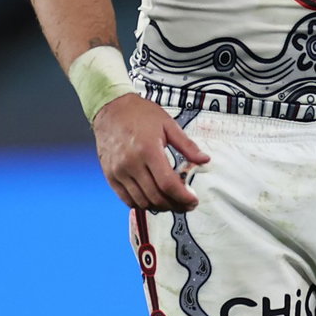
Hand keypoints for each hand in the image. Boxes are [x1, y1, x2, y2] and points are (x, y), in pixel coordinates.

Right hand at [93, 94, 208, 211]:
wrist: (111, 109)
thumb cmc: (141, 115)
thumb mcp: (169, 125)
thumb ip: (188, 145)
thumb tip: (205, 160)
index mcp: (148, 151)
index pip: (167, 184)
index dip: (182, 196)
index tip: (193, 201)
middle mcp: (131, 164)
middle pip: (155, 196)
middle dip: (175, 205)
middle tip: (187, 205)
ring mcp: (118, 172)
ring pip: (141, 201)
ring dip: (159, 207)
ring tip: (173, 204)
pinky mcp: (110, 175)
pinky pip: (126, 198)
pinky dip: (141, 204)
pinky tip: (153, 201)